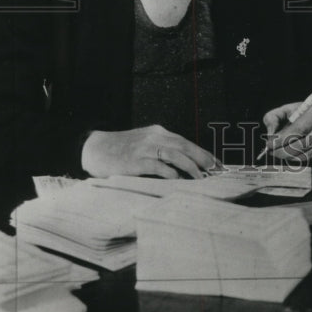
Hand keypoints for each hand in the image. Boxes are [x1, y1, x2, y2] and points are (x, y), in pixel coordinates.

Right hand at [80, 125, 218, 178]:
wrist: (95, 148)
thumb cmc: (122, 150)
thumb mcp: (144, 143)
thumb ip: (162, 150)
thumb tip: (185, 166)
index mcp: (157, 133)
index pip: (185, 141)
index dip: (202, 152)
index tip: (216, 163)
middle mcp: (153, 138)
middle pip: (184, 145)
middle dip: (202, 157)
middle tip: (215, 169)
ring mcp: (144, 149)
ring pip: (174, 154)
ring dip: (190, 165)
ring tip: (201, 177)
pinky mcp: (134, 162)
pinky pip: (156, 165)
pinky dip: (169, 172)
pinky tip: (177, 179)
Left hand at [261, 96, 311, 163]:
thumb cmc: (308, 111)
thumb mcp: (290, 108)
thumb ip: (274, 117)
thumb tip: (270, 134)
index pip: (296, 130)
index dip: (281, 140)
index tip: (268, 145)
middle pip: (301, 146)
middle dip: (282, 151)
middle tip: (272, 152)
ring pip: (306, 156)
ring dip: (290, 157)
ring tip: (281, 154)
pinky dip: (301, 159)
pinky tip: (294, 155)